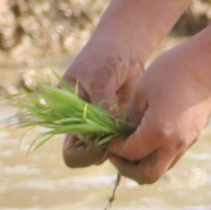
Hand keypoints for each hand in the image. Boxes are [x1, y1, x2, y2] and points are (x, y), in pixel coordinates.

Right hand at [57, 26, 158, 168]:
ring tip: (133, 127)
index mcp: (68, 120)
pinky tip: (142, 125)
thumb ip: (103, 104)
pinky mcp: (121, 126)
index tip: (104, 140)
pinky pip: (126, 142)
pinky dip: (134, 138)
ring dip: (122, 146)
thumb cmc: (104, 58)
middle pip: (90, 160)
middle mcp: (84, 129)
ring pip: (111, 153)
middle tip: (122, 141)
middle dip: (106, 154)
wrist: (123, 49)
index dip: (87, 154)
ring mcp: (103, 129)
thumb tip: (109, 132)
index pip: (72, 153)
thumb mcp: (100, 78)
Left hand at [105, 40, 210, 184]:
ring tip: (132, 147)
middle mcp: (174, 143)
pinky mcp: (195, 136)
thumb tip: (123, 133)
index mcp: (158, 131)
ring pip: (163, 168)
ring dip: (144, 164)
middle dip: (128, 169)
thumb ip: (130, 117)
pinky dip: (158, 154)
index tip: (107, 138)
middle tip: (117, 154)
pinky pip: (173, 155)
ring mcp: (188, 142)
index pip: (130, 153)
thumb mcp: (142, 90)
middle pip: (148, 176)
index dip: (114, 149)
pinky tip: (150, 137)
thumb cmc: (173, 70)